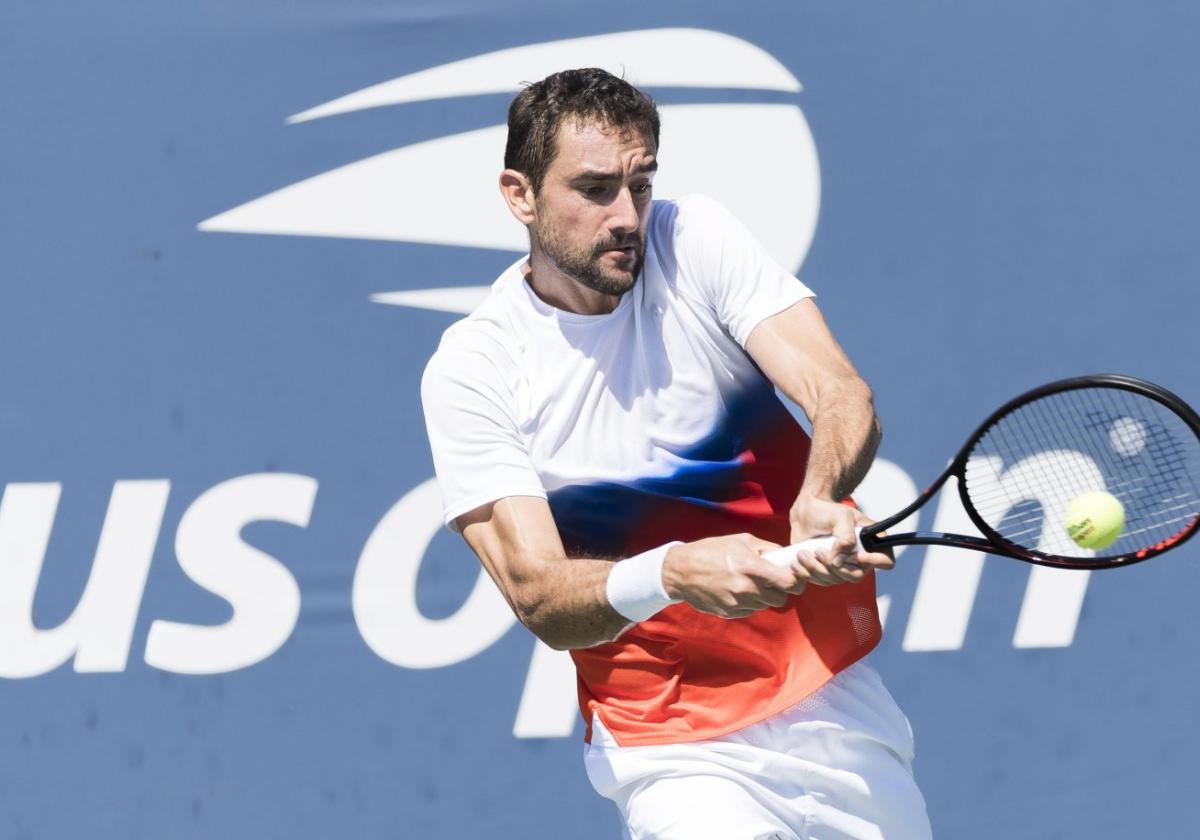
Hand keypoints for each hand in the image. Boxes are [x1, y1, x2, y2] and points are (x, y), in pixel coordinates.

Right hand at [662, 533, 804, 618]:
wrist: (681, 571)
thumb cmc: (710, 551)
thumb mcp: (740, 540)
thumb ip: (767, 548)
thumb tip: (785, 556)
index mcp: (750, 567)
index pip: (788, 583)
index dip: (795, 581)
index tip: (792, 576)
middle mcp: (746, 588)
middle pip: (780, 599)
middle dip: (779, 589)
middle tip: (770, 580)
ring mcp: (737, 603)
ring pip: (765, 605)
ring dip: (763, 596)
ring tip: (749, 583)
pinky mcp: (729, 613)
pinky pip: (750, 610)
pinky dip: (749, 602)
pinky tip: (737, 590)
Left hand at [786, 494, 894, 585]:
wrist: (806, 514)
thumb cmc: (827, 511)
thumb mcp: (841, 517)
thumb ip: (846, 537)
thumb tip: (839, 562)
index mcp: (871, 543)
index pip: (885, 561)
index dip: (873, 562)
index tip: (855, 555)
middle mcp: (859, 559)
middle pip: (854, 576)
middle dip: (834, 566)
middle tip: (819, 551)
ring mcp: (842, 568)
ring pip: (834, 579)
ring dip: (816, 568)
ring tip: (802, 553)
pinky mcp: (825, 573)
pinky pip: (819, 581)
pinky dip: (807, 573)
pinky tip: (797, 563)